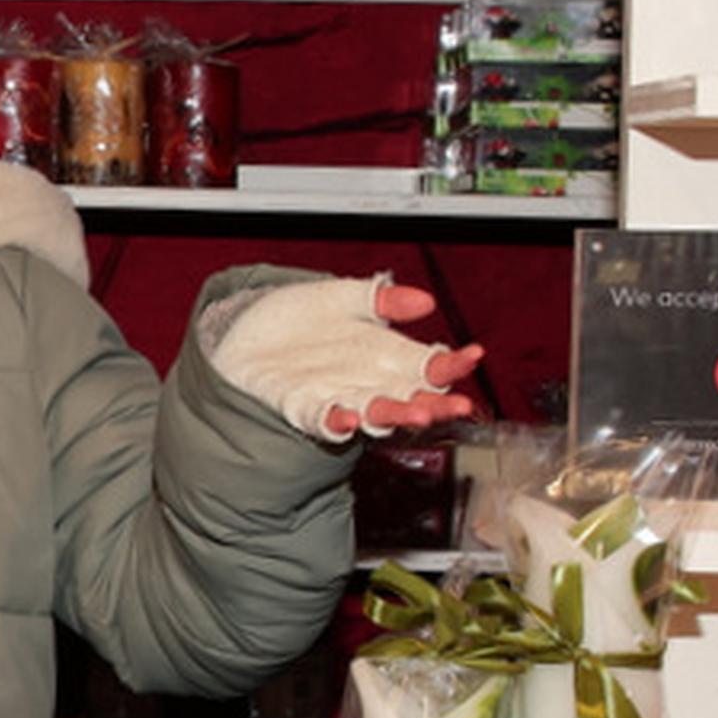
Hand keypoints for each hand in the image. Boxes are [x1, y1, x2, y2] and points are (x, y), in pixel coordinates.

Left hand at [206, 274, 486, 441]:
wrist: (245, 332)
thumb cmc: (298, 320)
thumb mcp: (344, 297)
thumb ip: (381, 298)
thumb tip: (424, 301)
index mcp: (386, 355)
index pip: (429, 365)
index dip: (453, 363)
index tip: (472, 356)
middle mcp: (368, 382)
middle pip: (411, 398)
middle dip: (436, 403)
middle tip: (457, 404)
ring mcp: (338, 397)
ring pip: (375, 414)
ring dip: (396, 415)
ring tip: (417, 413)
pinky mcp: (302, 406)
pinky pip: (323, 419)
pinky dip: (336, 420)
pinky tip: (348, 417)